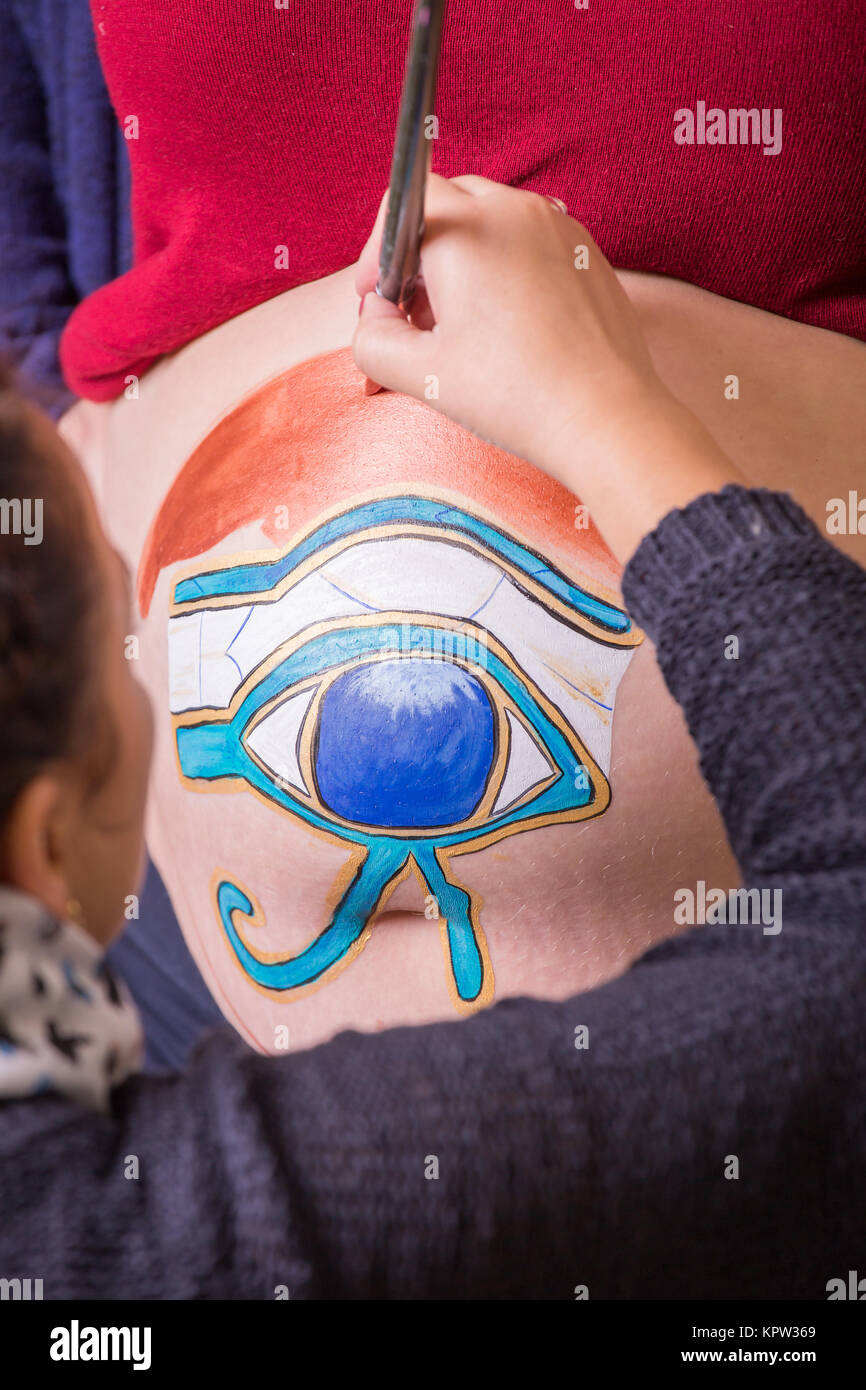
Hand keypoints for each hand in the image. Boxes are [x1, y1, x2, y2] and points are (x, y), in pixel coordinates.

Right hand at [353, 174, 743, 561]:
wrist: (605, 418)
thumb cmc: (516, 396)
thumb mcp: (419, 375)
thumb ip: (372, 339)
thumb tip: (376, 317)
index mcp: (467, 231)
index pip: (403, 202)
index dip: (379, 251)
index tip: (378, 299)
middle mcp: (515, 211)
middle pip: (449, 207)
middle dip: (421, 257)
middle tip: (417, 319)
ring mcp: (559, 227)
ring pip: (492, 223)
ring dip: (465, 264)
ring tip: (465, 329)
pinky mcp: (587, 252)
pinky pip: (531, 244)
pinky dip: (508, 271)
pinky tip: (511, 329)